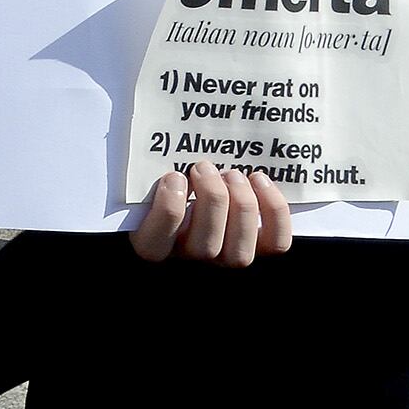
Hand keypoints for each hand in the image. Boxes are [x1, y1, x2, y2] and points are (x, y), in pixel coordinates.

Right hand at [131, 164, 293, 263]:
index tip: (174, 176)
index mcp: (153, 243)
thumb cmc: (172, 171)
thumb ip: (139, 168)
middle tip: (205, 167)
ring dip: (240, 204)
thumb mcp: (150, 170)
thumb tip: (133, 151)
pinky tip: (259, 180)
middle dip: (210, 200)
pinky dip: (273, 211)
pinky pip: (276, 243)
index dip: (168, 210)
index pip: (155, 247)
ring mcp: (227, 257)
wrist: (209, 176)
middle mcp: (191, 256)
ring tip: (233, 174)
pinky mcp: (260, 247)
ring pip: (239, 253)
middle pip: (203, 248)